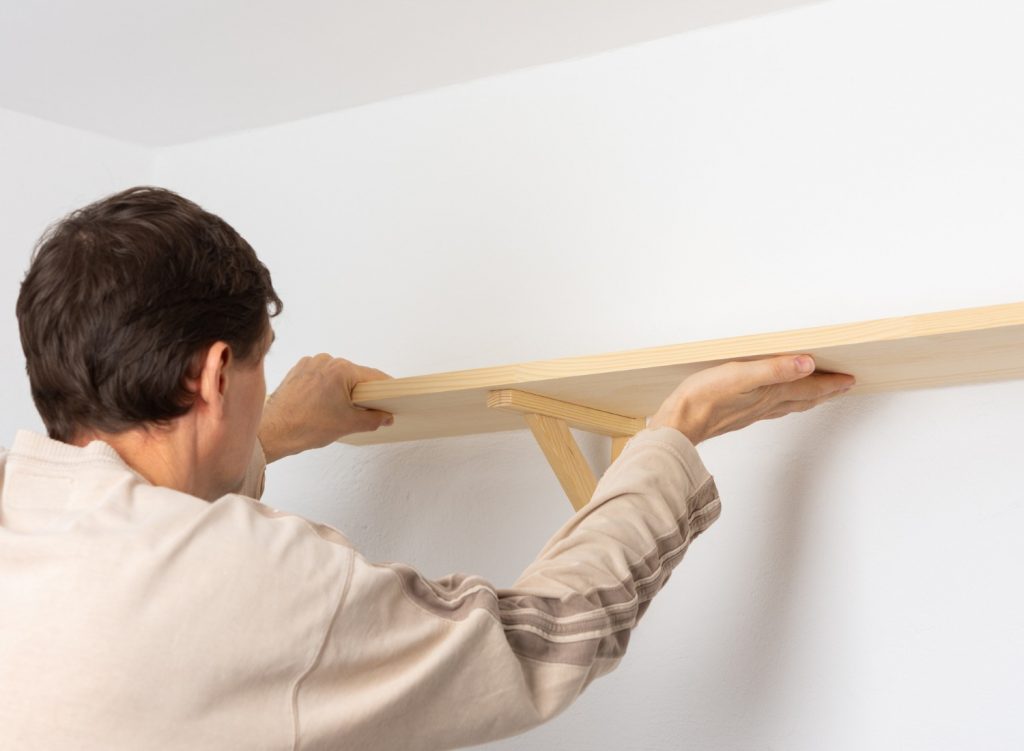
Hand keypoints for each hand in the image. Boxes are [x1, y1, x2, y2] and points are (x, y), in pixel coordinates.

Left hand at [258, 354, 394, 462]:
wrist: (275, 431)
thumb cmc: (305, 426)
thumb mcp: (349, 425)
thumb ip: (374, 419)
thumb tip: (385, 417)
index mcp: (341, 370)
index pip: (373, 376)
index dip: (385, 389)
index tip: (391, 396)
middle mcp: (326, 361)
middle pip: (355, 375)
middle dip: (361, 392)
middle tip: (362, 411)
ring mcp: (310, 364)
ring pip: (337, 375)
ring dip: (341, 390)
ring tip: (336, 411)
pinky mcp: (298, 370)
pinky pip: (321, 376)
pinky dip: (325, 388)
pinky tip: (322, 405)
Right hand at [648, 355, 855, 444]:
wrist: (678, 424)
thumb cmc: (703, 399)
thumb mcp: (740, 375)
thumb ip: (774, 369)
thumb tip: (807, 364)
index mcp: (769, 394)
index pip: (809, 387)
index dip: (831, 383)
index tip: (851, 380)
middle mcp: (765, 405)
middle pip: (804, 399)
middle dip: (825, 392)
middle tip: (843, 388)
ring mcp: (752, 412)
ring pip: (789, 405)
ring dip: (807, 399)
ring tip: (818, 394)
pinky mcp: (737, 414)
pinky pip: (771, 409)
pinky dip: (784, 404)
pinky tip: (775, 402)